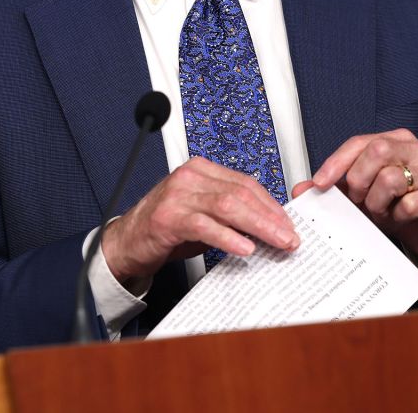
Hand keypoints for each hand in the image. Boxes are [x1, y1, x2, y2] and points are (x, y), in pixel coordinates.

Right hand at [101, 156, 299, 281]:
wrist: (127, 242)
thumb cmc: (166, 227)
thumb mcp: (202, 214)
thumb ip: (230, 214)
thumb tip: (268, 227)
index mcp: (201, 170)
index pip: (246, 183)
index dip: (271, 204)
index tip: (288, 223)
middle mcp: (190, 177)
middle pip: (241, 193)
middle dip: (270, 217)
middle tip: (289, 237)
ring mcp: (178, 195)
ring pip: (228, 206)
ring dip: (258, 226)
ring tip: (276, 242)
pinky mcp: (168, 217)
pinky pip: (205, 226)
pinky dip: (228, 237)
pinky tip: (244, 248)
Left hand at [293, 128, 417, 280]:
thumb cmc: (400, 208)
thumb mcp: (365, 197)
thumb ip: (336, 190)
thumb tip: (300, 190)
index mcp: (396, 141)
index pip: (359, 142)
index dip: (336, 162)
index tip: (319, 183)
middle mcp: (417, 149)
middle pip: (376, 152)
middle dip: (358, 181)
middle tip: (359, 202)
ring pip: (391, 178)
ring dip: (378, 203)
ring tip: (382, 212)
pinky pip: (410, 204)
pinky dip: (399, 217)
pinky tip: (402, 219)